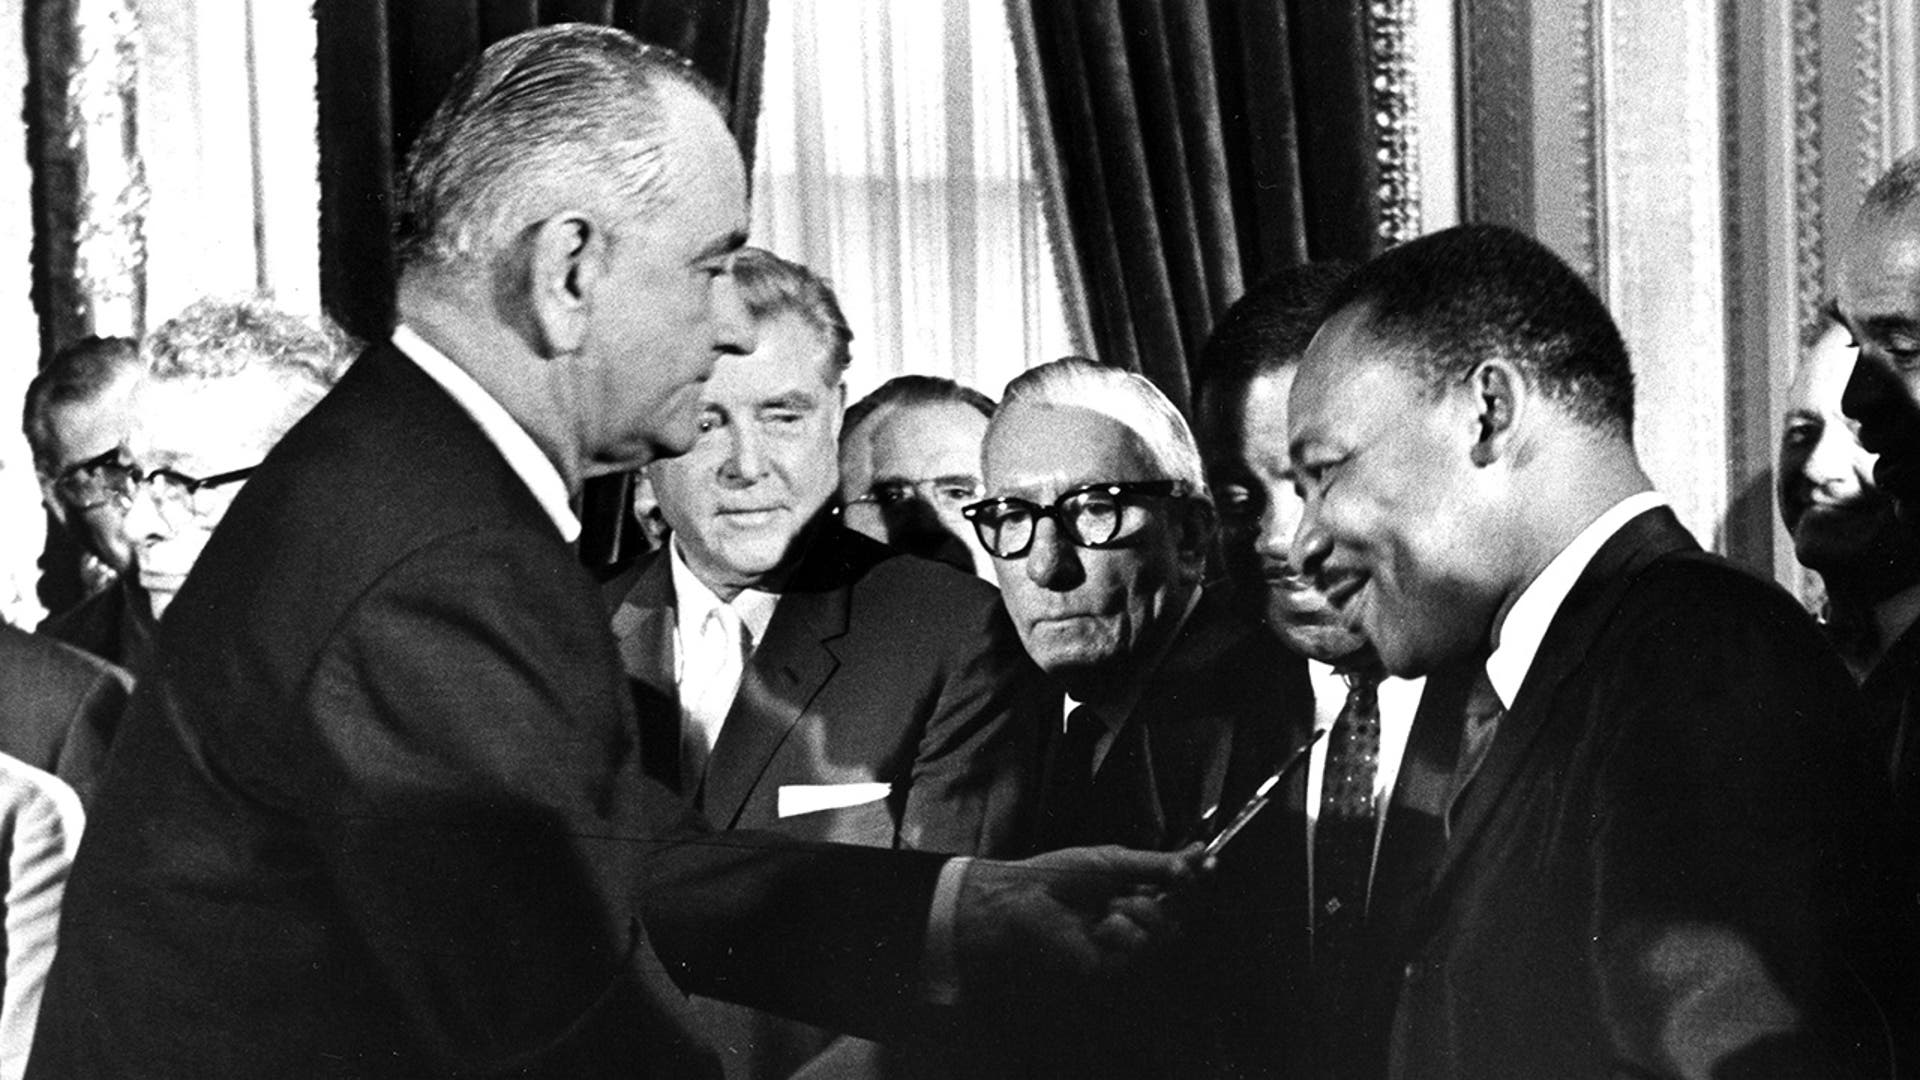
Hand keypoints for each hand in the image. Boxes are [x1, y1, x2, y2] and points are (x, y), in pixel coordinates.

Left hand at [953, 844, 1201, 1009]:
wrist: (1023, 901)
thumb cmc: (1059, 876)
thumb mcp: (1112, 860)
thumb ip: (1155, 863)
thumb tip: (1194, 857)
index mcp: (1130, 888)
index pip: (1174, 886)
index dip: (1193, 876)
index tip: (1208, 860)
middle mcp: (1131, 916)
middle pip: (1179, 912)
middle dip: (1180, 895)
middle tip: (1177, 880)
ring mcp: (1123, 942)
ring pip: (1165, 931)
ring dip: (1143, 912)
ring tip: (1113, 905)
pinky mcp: (1113, 964)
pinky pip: (1140, 948)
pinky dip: (1124, 932)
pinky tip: (1101, 926)